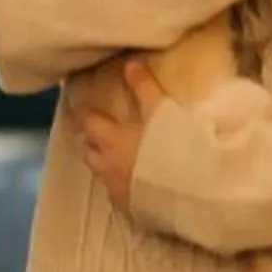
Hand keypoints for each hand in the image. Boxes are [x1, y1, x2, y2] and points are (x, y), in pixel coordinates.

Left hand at [77, 61, 164, 213]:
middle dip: (90, 142)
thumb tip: (130, 64)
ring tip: (115, 159)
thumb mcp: (160, 109)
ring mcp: (116, 189)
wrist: (188, 188)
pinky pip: (117, 195)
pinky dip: (120, 187)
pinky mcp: (129, 208)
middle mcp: (107, 164)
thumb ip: (144, 86)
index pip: (87, 123)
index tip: (83, 110)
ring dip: (103, 164)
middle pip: (88, 150)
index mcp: (111, 138)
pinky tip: (133, 184)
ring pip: (100, 174)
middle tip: (97, 134)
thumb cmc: (172, 144)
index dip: (84, 115)